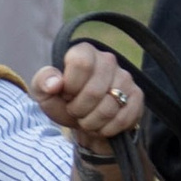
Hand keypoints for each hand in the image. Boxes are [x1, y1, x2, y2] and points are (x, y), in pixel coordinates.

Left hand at [29, 42, 143, 153]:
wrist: (85, 121)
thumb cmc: (64, 102)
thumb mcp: (45, 93)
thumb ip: (43, 83)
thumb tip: (54, 84)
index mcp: (85, 51)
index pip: (81, 63)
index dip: (71, 86)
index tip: (66, 94)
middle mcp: (108, 59)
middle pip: (94, 90)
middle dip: (79, 110)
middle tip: (75, 111)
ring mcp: (125, 77)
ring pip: (109, 107)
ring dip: (92, 123)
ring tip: (87, 120)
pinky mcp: (137, 96)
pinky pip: (123, 118)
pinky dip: (107, 129)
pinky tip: (102, 126)